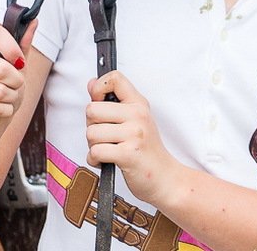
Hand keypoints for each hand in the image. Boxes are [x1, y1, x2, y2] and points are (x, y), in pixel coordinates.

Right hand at [0, 23, 26, 137]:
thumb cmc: (3, 93)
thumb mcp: (17, 70)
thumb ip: (23, 47)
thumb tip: (34, 21)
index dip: (12, 48)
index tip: (19, 62)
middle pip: (2, 68)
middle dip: (16, 84)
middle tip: (13, 88)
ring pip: (0, 91)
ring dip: (11, 100)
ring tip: (4, 101)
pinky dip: (3, 112)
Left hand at [85, 72, 181, 206]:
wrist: (165, 178)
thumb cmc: (147, 151)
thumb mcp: (135, 120)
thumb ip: (113, 102)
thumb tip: (91, 84)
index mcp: (139, 103)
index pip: (114, 78)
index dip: (98, 87)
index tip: (99, 101)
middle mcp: (138, 115)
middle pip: (92, 109)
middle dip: (91, 126)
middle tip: (105, 136)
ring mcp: (134, 134)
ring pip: (91, 133)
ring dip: (93, 146)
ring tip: (108, 150)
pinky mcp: (128, 154)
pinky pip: (95, 151)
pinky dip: (95, 160)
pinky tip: (106, 161)